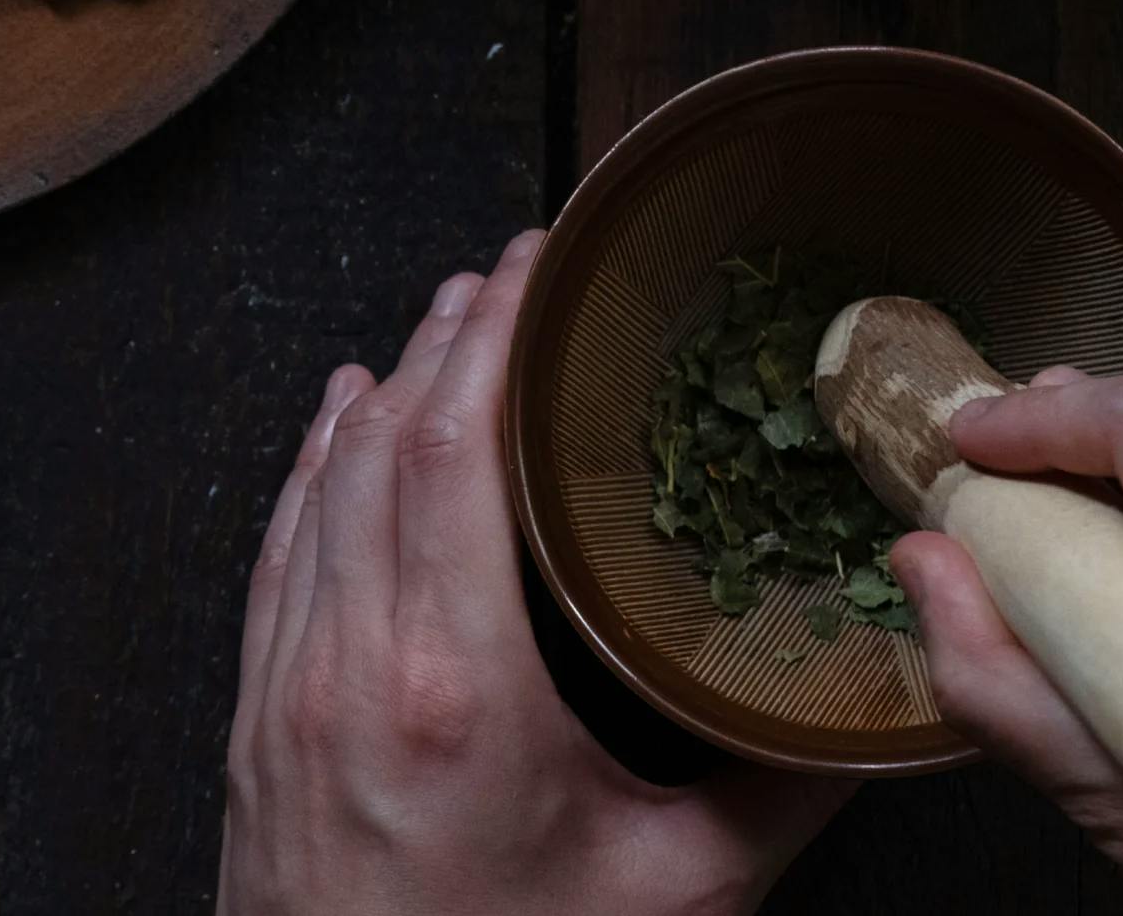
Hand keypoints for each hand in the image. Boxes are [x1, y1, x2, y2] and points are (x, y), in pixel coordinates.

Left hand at [218, 231, 850, 915]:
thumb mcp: (678, 892)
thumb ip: (778, 783)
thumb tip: (866, 691)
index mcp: (454, 689)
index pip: (455, 452)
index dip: (490, 338)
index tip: (535, 268)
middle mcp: (350, 665)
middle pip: (385, 444)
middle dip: (447, 338)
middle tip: (511, 273)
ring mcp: (286, 687)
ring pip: (321, 487)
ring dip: (383, 391)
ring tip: (442, 324)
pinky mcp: (257, 717)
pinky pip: (277, 553)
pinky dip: (311, 470)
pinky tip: (338, 427)